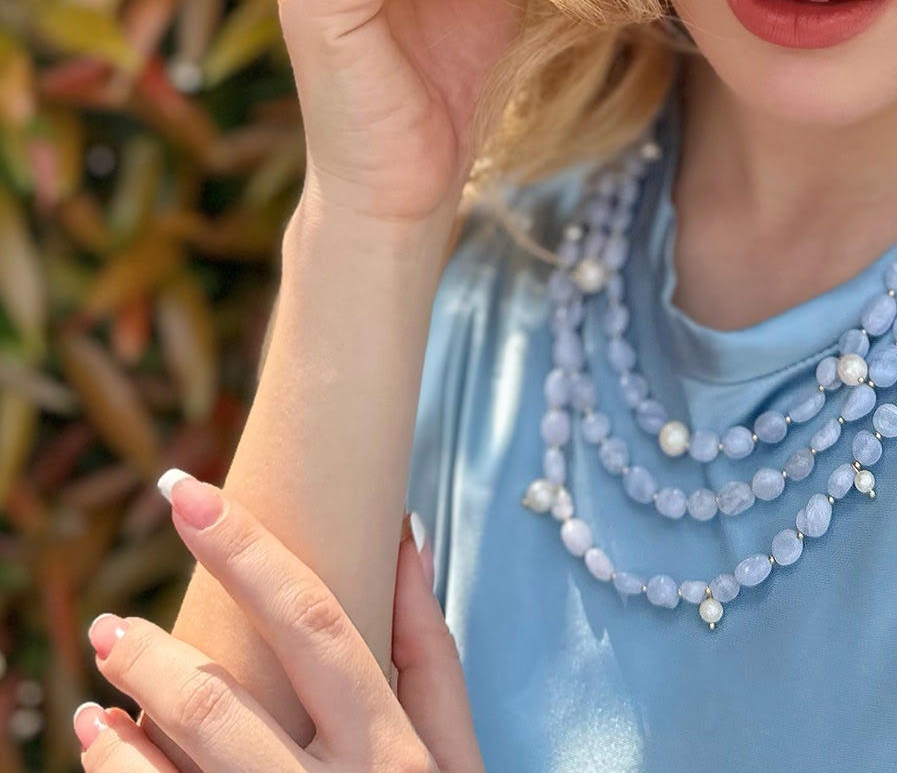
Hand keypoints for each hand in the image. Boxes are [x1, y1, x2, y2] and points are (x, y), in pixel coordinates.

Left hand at [72, 473, 483, 772]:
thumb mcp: (457, 747)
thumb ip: (429, 644)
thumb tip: (406, 532)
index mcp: (392, 744)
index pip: (312, 620)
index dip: (247, 549)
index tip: (187, 491)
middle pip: (224, 701)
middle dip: (152, 652)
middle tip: (109, 626)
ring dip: (120, 727)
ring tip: (98, 690)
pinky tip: (104, 749)